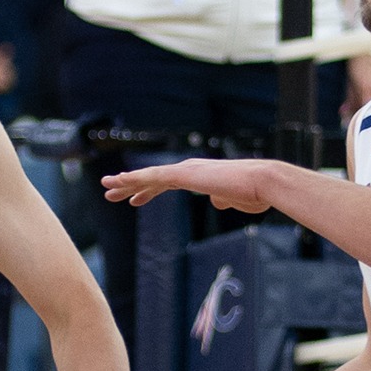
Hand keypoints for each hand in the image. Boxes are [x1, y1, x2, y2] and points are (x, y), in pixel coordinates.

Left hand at [102, 158, 274, 211]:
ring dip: (126, 181)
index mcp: (200, 176)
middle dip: (131, 185)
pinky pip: (154, 177)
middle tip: (111, 192)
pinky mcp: (185, 175)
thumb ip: (224, 199)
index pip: (168, 183)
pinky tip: (120, 182)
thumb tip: (216, 201)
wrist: (264, 183)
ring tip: (107, 186)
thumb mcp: (236, 200)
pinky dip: (135, 178)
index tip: (134, 198)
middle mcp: (190, 169)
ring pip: (149, 175)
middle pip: (153, 177)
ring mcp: (187, 170)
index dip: (148, 190)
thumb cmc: (255, 193)